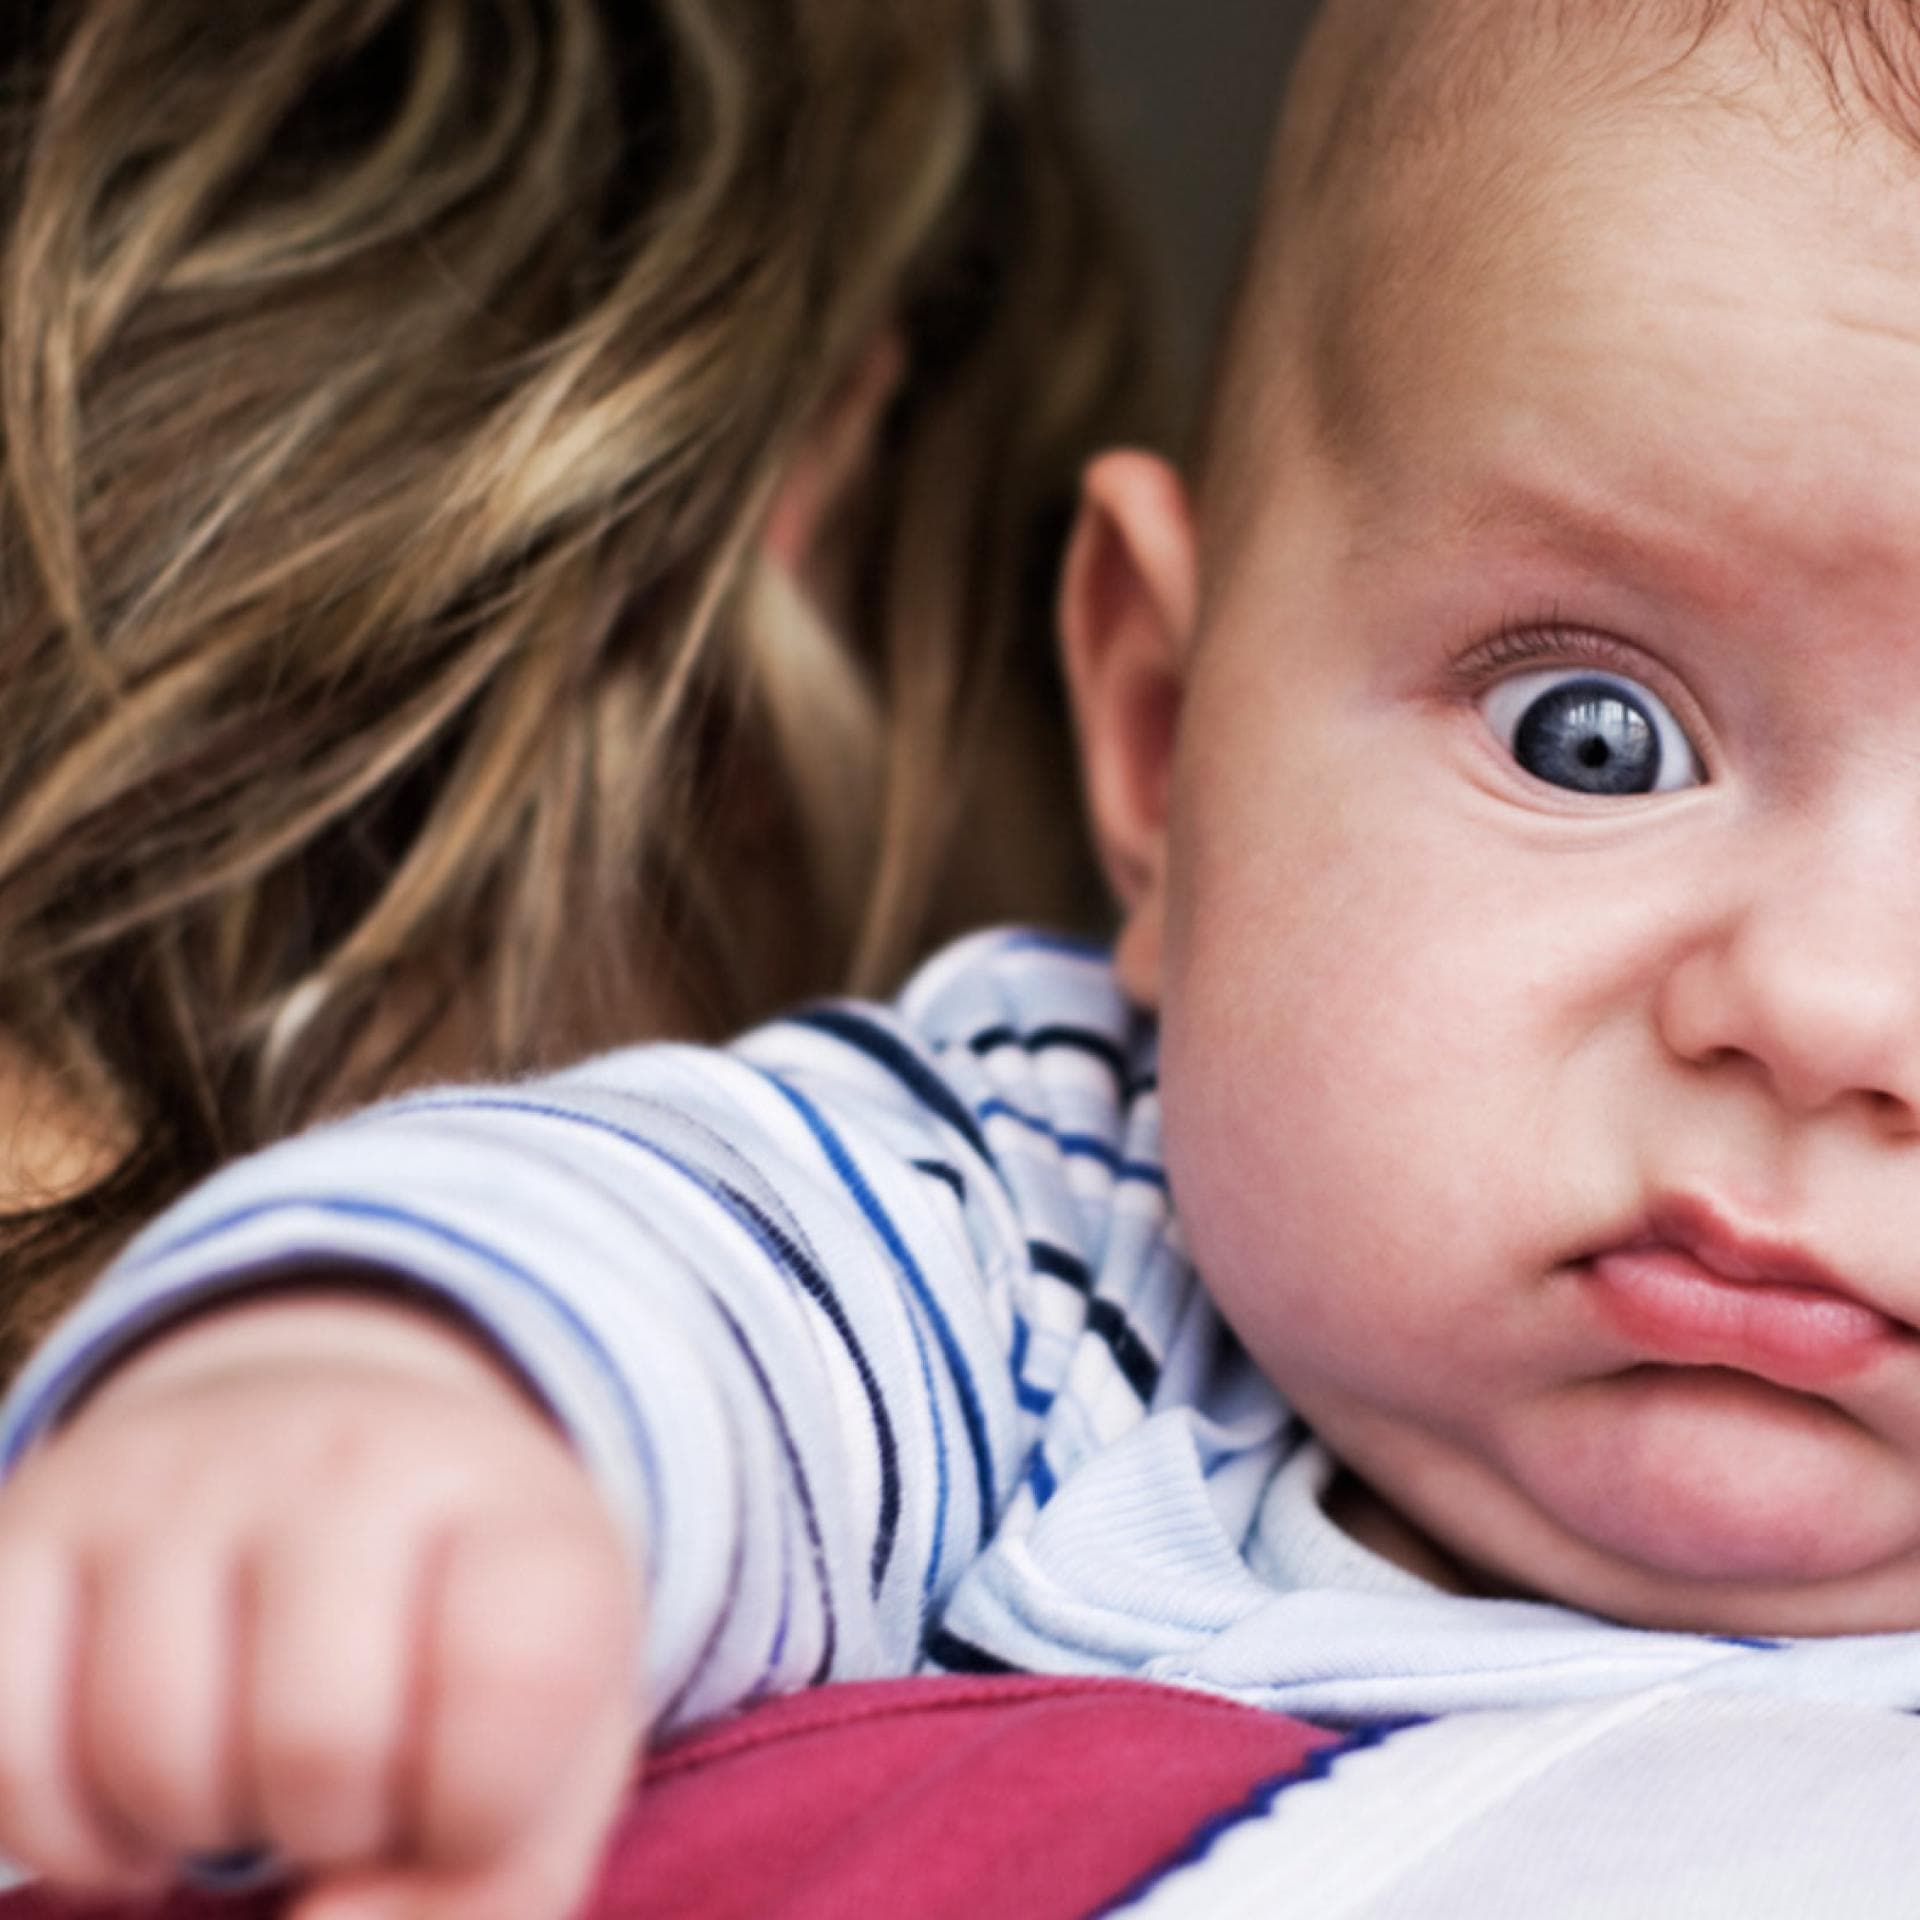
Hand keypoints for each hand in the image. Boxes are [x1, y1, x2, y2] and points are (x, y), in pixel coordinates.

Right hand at [0, 1290, 641, 1919]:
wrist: (346, 1469)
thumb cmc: (457, 1652)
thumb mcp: (547, 1750)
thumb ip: (492, 1887)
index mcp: (515, 1509)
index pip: (516, 1685)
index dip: (476, 1809)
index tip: (464, 1787)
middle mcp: (354, 1457)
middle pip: (317, 1742)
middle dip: (328, 1825)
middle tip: (345, 1779)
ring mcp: (187, 1473)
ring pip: (152, 1750)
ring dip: (193, 1829)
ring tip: (247, 1769)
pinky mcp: (41, 1517)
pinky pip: (11, 1747)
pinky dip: (70, 1827)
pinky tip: (138, 1783)